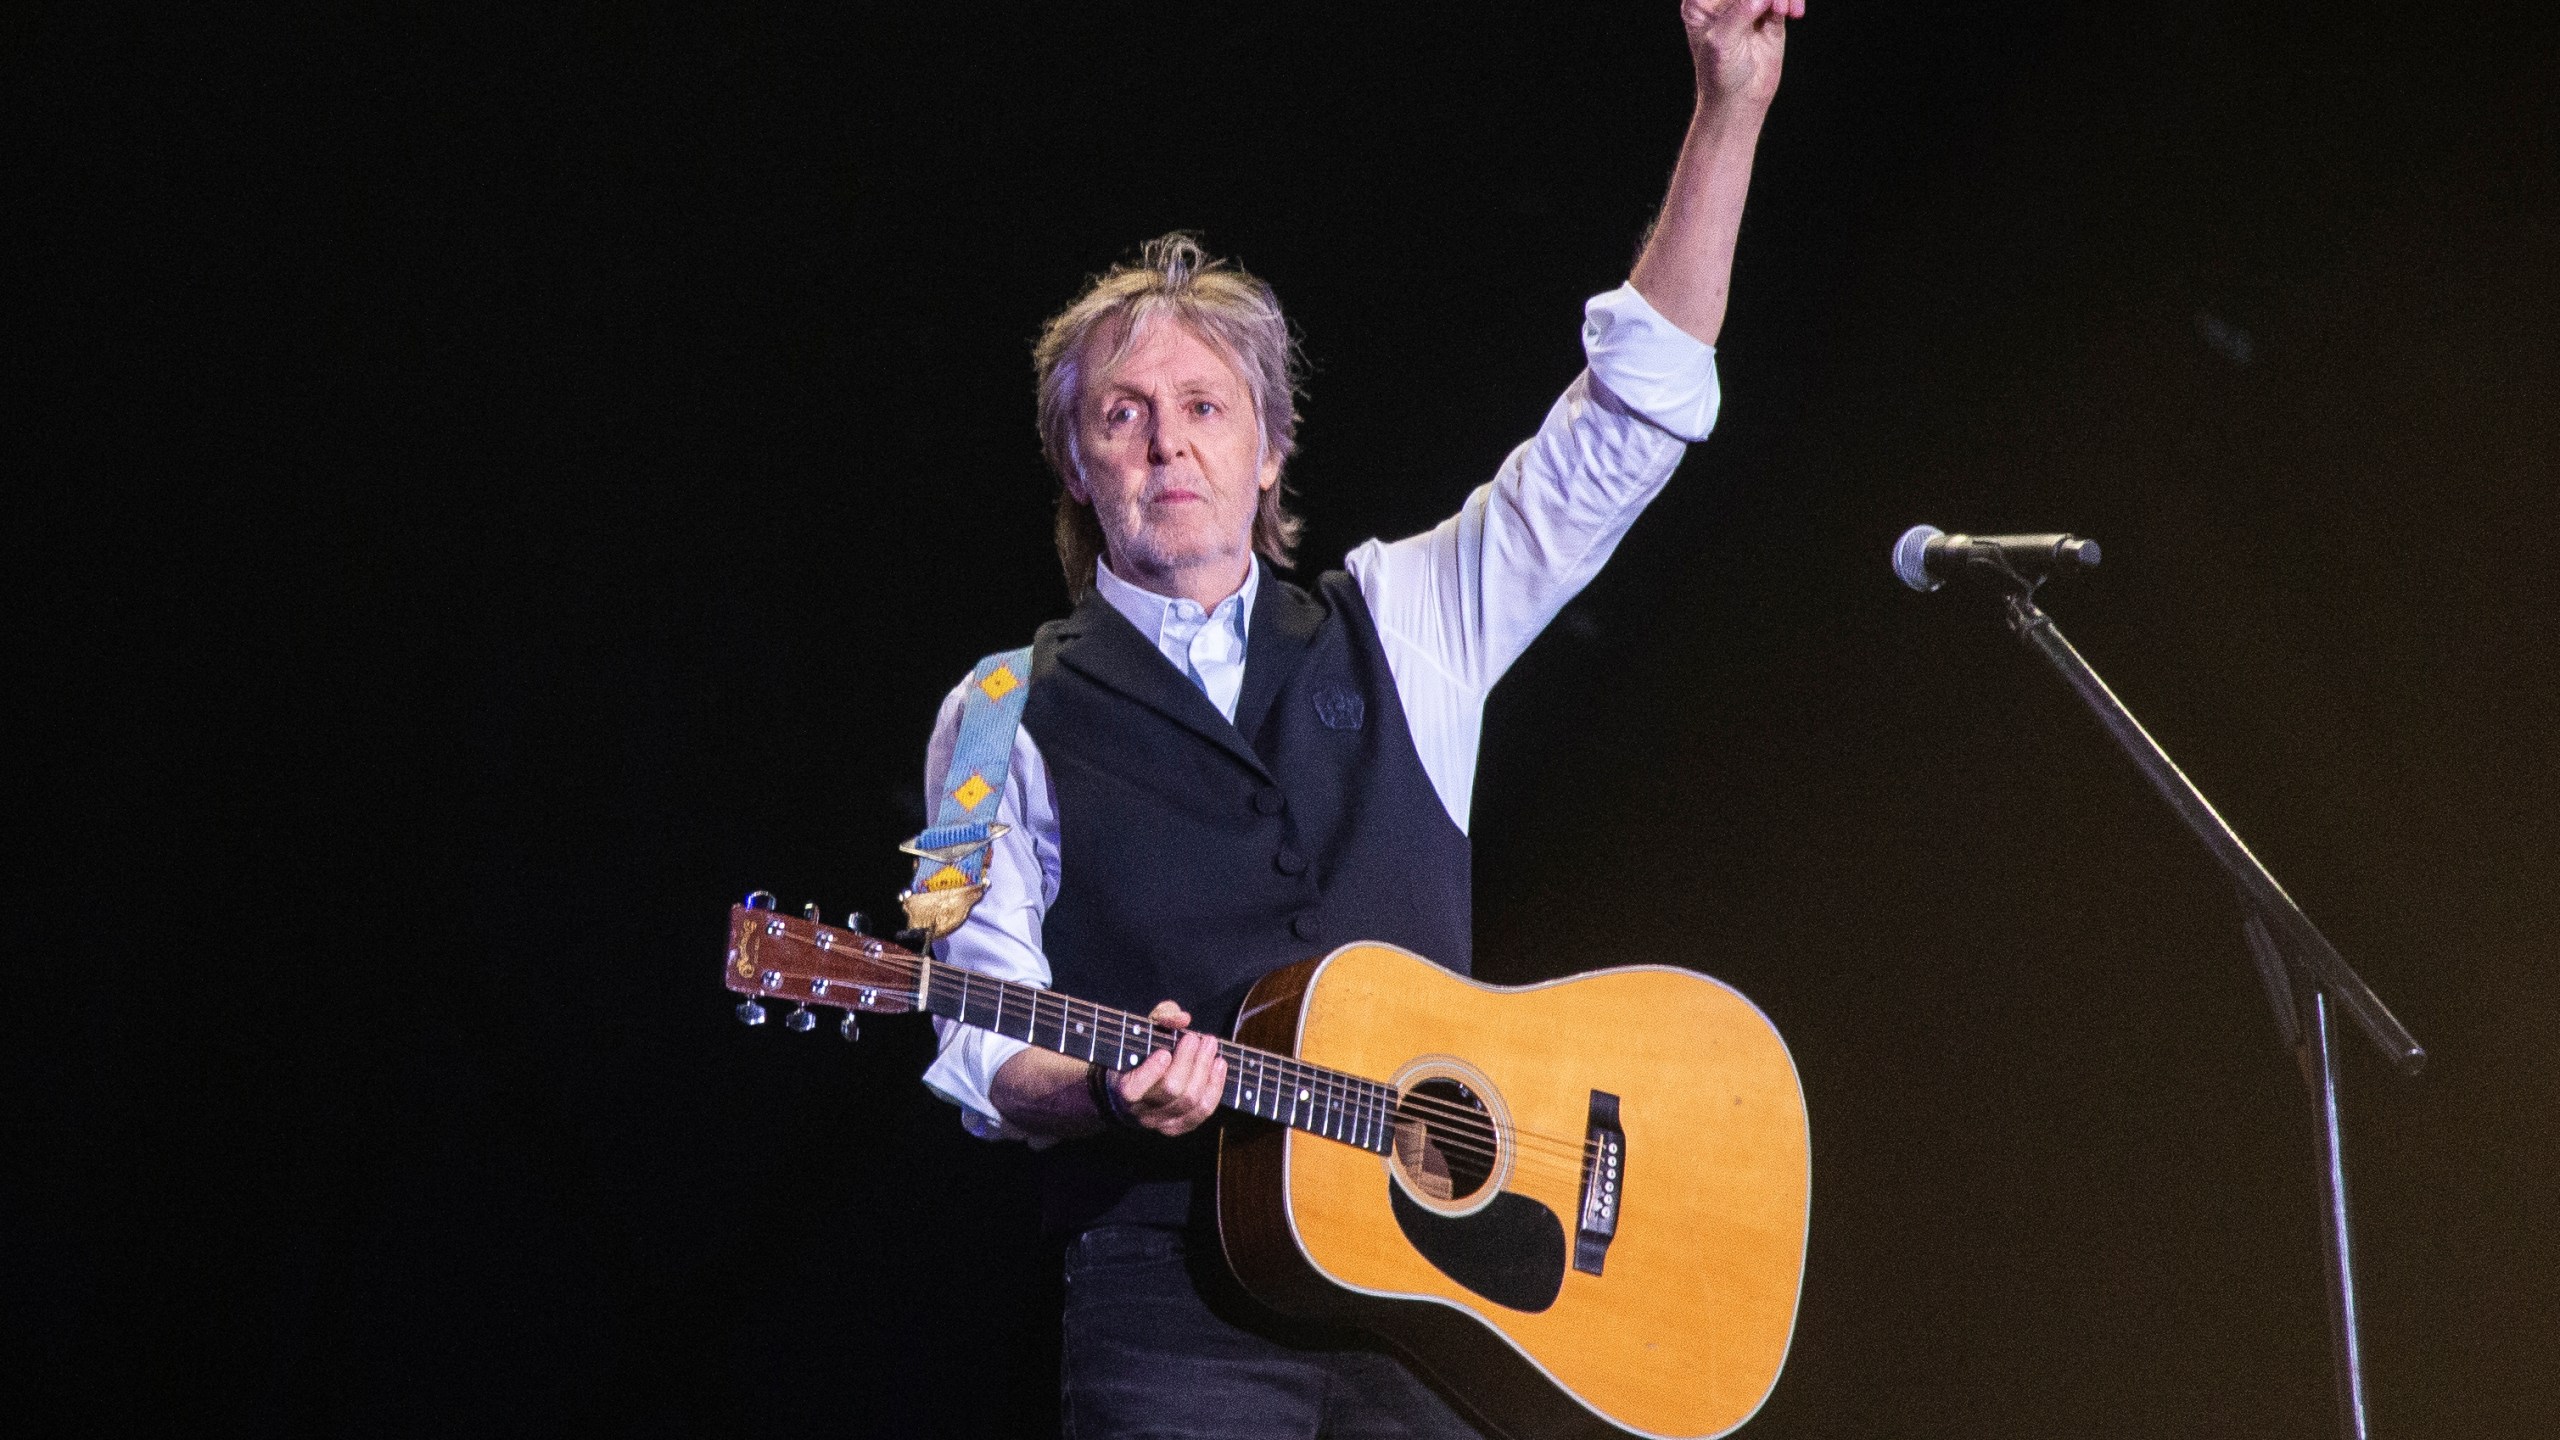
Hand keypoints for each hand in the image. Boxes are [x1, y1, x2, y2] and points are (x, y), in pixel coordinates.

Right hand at [1109, 1000, 1227, 1136]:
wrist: (1128, 1091)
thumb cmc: (1136, 1054)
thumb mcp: (1139, 1031)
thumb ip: (1159, 1018)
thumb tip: (1183, 1018)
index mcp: (1122, 1089)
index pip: (1133, 1089)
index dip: (1151, 1072)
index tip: (1164, 1052)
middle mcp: (1139, 1111)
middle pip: (1170, 1090)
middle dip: (1189, 1061)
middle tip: (1199, 1038)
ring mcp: (1160, 1122)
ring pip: (1189, 1101)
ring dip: (1205, 1071)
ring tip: (1211, 1047)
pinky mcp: (1178, 1126)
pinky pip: (1202, 1111)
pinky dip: (1215, 1087)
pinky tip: (1220, 1066)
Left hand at [1682, 0, 1797, 109]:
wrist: (1740, 100)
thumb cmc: (1719, 75)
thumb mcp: (1721, 43)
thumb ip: (1739, 14)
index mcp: (1701, 1)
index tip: (1759, 0)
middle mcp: (1724, 0)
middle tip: (1775, 3)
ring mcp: (1748, 5)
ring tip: (1785, 12)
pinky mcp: (1770, 14)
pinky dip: (1792, 0)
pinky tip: (1792, 14)